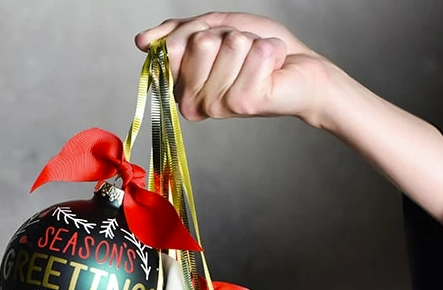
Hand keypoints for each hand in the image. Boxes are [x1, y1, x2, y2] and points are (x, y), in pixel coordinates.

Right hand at [135, 12, 333, 125]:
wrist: (300, 70)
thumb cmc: (258, 52)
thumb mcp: (214, 30)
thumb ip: (178, 33)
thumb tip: (142, 43)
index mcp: (182, 86)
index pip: (174, 43)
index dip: (203, 31)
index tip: (221, 45)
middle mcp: (195, 102)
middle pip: (200, 41)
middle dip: (229, 35)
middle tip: (244, 55)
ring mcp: (219, 106)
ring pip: (228, 44)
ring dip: (251, 43)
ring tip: (259, 62)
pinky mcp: (245, 103)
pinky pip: (254, 53)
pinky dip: (270, 50)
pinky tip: (273, 69)